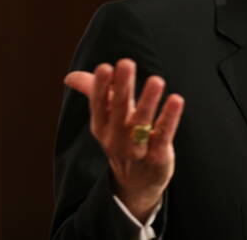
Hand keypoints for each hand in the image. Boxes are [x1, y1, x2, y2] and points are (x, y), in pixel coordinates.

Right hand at [64, 59, 183, 221]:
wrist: (137, 183)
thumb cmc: (123, 140)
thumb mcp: (107, 120)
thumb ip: (95, 94)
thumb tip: (70, 77)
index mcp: (102, 127)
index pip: (99, 104)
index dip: (100, 87)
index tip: (104, 67)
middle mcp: (116, 138)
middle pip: (118, 110)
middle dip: (122, 87)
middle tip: (126, 63)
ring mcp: (136, 149)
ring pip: (141, 123)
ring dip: (148, 101)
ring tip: (156, 80)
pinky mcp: (157, 157)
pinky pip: (163, 135)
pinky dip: (169, 118)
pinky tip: (176, 100)